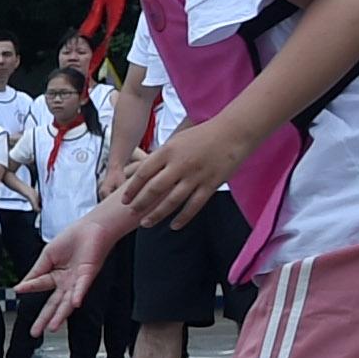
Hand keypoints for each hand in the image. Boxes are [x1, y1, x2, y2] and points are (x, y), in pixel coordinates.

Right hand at [11, 208, 128, 335]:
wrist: (92, 228)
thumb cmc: (73, 238)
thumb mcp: (48, 256)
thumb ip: (36, 272)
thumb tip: (21, 286)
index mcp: (55, 275)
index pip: (39, 284)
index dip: (29, 287)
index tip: (18, 291)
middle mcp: (66, 282)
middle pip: (53, 304)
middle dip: (44, 318)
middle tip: (35, 333)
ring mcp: (77, 281)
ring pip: (67, 302)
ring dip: (60, 315)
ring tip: (52, 327)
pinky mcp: (88, 275)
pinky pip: (82, 287)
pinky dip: (78, 295)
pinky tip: (74, 303)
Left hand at [113, 120, 248, 228]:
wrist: (234, 131)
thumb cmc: (203, 135)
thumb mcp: (176, 140)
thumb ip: (161, 156)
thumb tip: (142, 171)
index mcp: (168, 151)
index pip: (143, 173)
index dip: (132, 188)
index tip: (124, 200)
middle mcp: (180, 164)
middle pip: (154, 189)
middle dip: (140, 204)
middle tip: (131, 214)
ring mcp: (196, 175)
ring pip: (172, 201)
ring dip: (157, 214)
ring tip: (146, 223)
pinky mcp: (211, 184)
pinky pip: (194, 205)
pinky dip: (183, 218)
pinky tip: (174, 226)